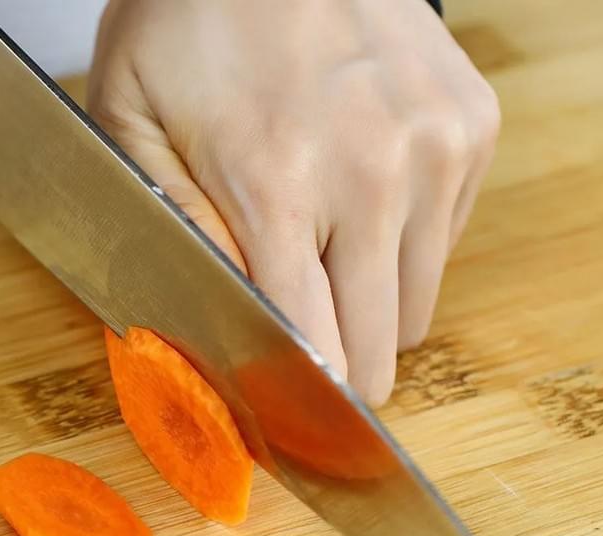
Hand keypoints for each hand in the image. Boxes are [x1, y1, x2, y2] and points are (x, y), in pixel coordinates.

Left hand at [88, 0, 498, 404]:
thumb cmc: (190, 22)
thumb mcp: (129, 126)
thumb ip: (172, 238)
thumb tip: (215, 337)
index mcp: (278, 184)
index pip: (315, 350)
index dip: (301, 404)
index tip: (291, 429)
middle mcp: (376, 171)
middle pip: (381, 347)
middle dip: (338, 367)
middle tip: (301, 344)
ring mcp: (437, 144)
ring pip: (419, 304)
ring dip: (371, 304)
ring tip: (322, 247)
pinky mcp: (474, 124)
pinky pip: (447, 240)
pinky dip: (405, 242)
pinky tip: (359, 189)